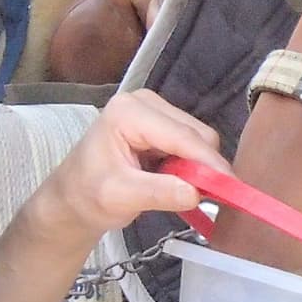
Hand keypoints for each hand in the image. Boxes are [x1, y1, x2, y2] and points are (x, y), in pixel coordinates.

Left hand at [33, 89, 228, 242]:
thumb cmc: (87, 197)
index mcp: (129, 112)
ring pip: (198, 137)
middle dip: (205, 165)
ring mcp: (153, 110)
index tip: (231, 189)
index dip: (208, 162)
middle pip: (195, 132)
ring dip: (199, 166)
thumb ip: (158, 192)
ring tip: (183, 191)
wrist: (71, 199)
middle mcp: (144, 102)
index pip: (181, 135)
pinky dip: (192, 164)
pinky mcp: (160, 123)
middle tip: (207, 198)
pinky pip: (190, 142)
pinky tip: (179, 181)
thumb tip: (196, 193)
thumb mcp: (119, 197)